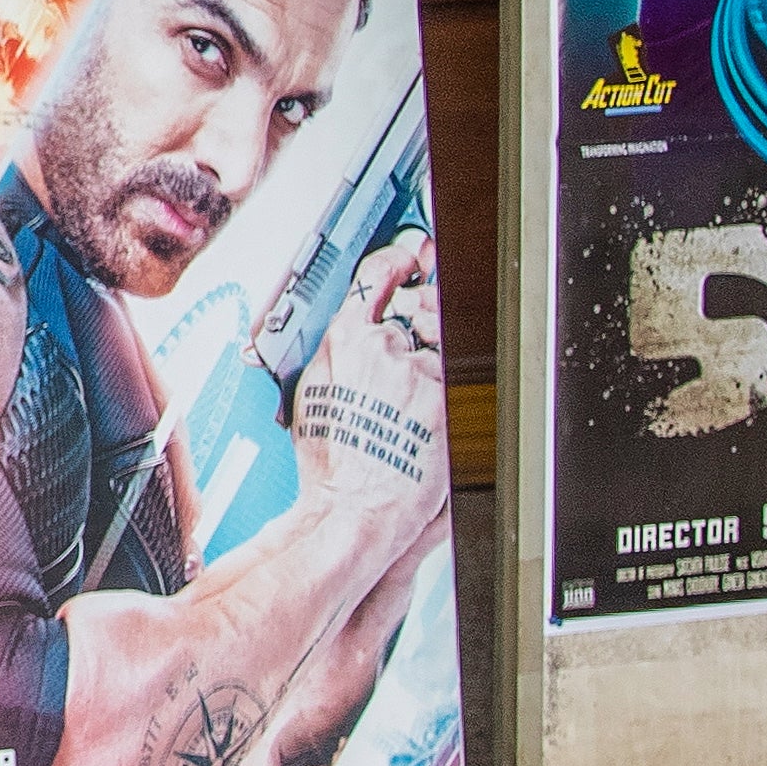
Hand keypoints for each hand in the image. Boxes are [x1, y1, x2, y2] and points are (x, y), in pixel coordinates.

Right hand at [285, 236, 451, 543]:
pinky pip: (458, 370)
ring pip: (444, 340)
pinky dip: (454, 368)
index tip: (403, 258)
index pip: (373, 281)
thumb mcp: (308, 392)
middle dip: (426, 299)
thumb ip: (329, 349)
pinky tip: (443, 380)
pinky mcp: (451, 402)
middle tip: (429, 294)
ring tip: (432, 351)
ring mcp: (424, 376)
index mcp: (346, 343)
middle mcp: (388, 352)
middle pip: (419, 305)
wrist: (359, 506)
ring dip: (442, 338)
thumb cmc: (331, 463)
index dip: (392, 264)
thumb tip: (345, 326)